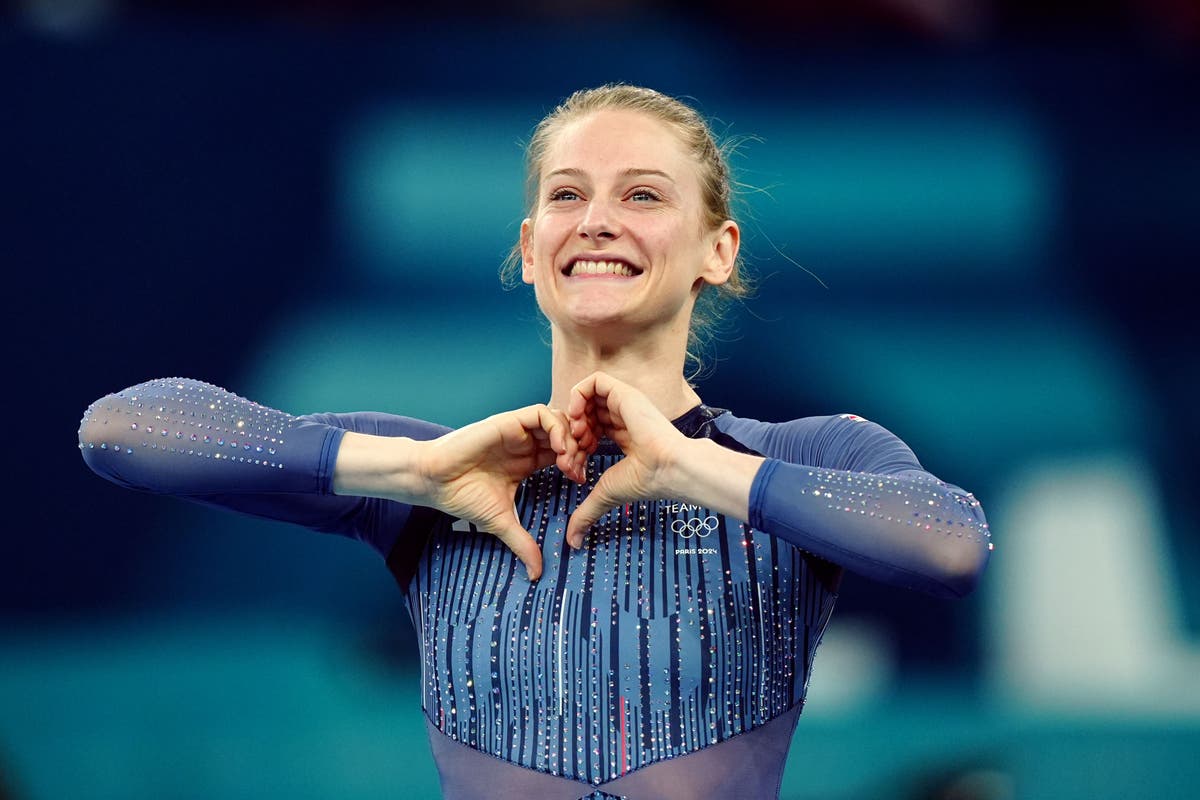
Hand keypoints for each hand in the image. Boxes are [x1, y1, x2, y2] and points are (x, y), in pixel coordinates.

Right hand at [418, 404, 583, 579]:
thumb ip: (522, 544)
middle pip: (566, 434)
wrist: (433, 481)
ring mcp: (517, 431)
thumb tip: (536, 574)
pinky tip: (558, 448)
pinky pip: (541, 413)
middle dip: (579, 449)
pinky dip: (556, 427)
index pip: (563, 454)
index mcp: (527, 462)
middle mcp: (525, 444)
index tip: (580, 482)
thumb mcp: (501, 522)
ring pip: (558, 420)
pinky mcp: (508, 421)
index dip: (577, 464)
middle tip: (578, 471)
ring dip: (571, 437)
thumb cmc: (462, 497)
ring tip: (569, 461)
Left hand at [565, 372, 688, 547]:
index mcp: (623, 435)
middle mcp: (623, 417)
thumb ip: (587, 513)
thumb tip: (572, 542)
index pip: (589, 430)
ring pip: (586, 396)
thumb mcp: (605, 494)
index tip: (574, 465)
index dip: (574, 445)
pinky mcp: (624, 392)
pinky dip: (578, 395)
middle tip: (571, 450)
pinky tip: (577, 417)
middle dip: (570, 432)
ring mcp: (623, 403)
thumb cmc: (645, 481)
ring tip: (575, 434)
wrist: (668, 468)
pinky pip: (594, 380)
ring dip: (572, 414)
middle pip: (584, 414)